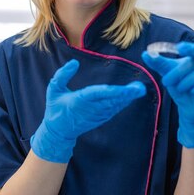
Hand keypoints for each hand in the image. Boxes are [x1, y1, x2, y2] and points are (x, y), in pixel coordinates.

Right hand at [30, 59, 146, 162]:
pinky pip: (113, 110)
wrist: (58, 131)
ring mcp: (96, 115)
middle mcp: (90, 109)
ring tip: (138, 90)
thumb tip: (75, 62)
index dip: (112, 91)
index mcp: (79, 100)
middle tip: (139, 88)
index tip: (124, 88)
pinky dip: (122, 103)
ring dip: (127, 98)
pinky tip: (130, 96)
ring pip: (114, 106)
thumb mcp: (53, 89)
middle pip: (111, 101)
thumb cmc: (55, 107)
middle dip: (126, 95)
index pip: (98, 94)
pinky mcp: (100, 118)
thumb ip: (62, 75)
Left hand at [141, 42, 193, 148]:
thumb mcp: (169, 74)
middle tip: (165, 82)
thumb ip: (159, 63)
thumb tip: (145, 54)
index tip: (179, 48)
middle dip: (176, 73)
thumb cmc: (182, 87)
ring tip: (180, 89)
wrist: (191, 110)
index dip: (189, 48)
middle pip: (192, 64)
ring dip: (184, 83)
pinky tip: (193, 92)